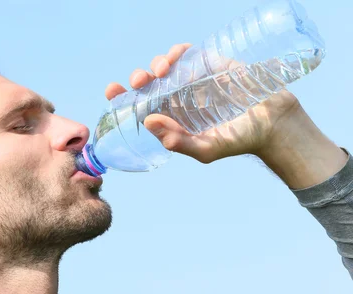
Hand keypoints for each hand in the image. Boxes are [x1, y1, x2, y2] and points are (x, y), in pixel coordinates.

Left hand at [104, 43, 302, 163]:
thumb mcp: (206, 149)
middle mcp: (178, 99)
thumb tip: (149, 122)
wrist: (274, 123)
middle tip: (140, 81)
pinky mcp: (210, 64)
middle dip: (138, 79)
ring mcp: (193, 80)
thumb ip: (178, 141)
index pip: (141, 107)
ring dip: (156, 64)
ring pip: (164, 66)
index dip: (123, 97)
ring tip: (160, 71)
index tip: (112, 90)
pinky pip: (188, 54)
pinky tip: (176, 57)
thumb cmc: (239, 140)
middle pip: (149, 84)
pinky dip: (178, 51)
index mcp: (172, 118)